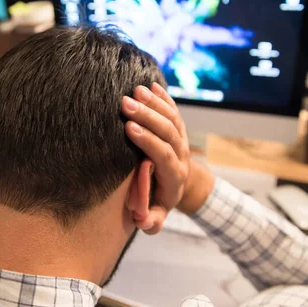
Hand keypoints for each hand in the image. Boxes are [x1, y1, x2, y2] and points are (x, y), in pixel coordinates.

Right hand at [121, 83, 215, 233]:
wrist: (179, 186)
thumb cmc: (160, 201)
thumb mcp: (156, 215)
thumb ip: (151, 221)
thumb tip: (143, 222)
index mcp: (175, 176)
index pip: (164, 155)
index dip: (149, 141)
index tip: (129, 127)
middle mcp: (181, 155)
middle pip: (169, 132)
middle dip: (148, 116)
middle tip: (125, 103)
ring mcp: (182, 140)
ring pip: (172, 118)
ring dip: (154, 103)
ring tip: (134, 90)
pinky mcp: (179, 129)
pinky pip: (174, 110)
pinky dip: (164, 97)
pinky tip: (151, 84)